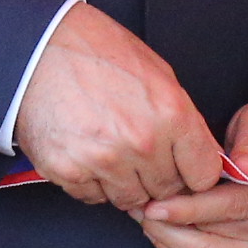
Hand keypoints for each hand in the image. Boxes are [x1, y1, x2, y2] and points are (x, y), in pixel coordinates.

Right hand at [14, 2, 221, 210]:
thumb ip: (183, 121)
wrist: (43, 47)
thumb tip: (197, 157)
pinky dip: (93, 183)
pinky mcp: (68, 170)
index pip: (203, 175)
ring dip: (126, 183)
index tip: (186, 170)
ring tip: (113, 152)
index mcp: (171, 115)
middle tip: (142, 156)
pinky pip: (93, 197)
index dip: (195, 175)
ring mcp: (104, 160)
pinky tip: (87, 154)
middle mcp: (141, 142)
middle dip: (159, 178)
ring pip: (130, 200)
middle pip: (167, 191)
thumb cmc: (103, 55)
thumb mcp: (160, 76)